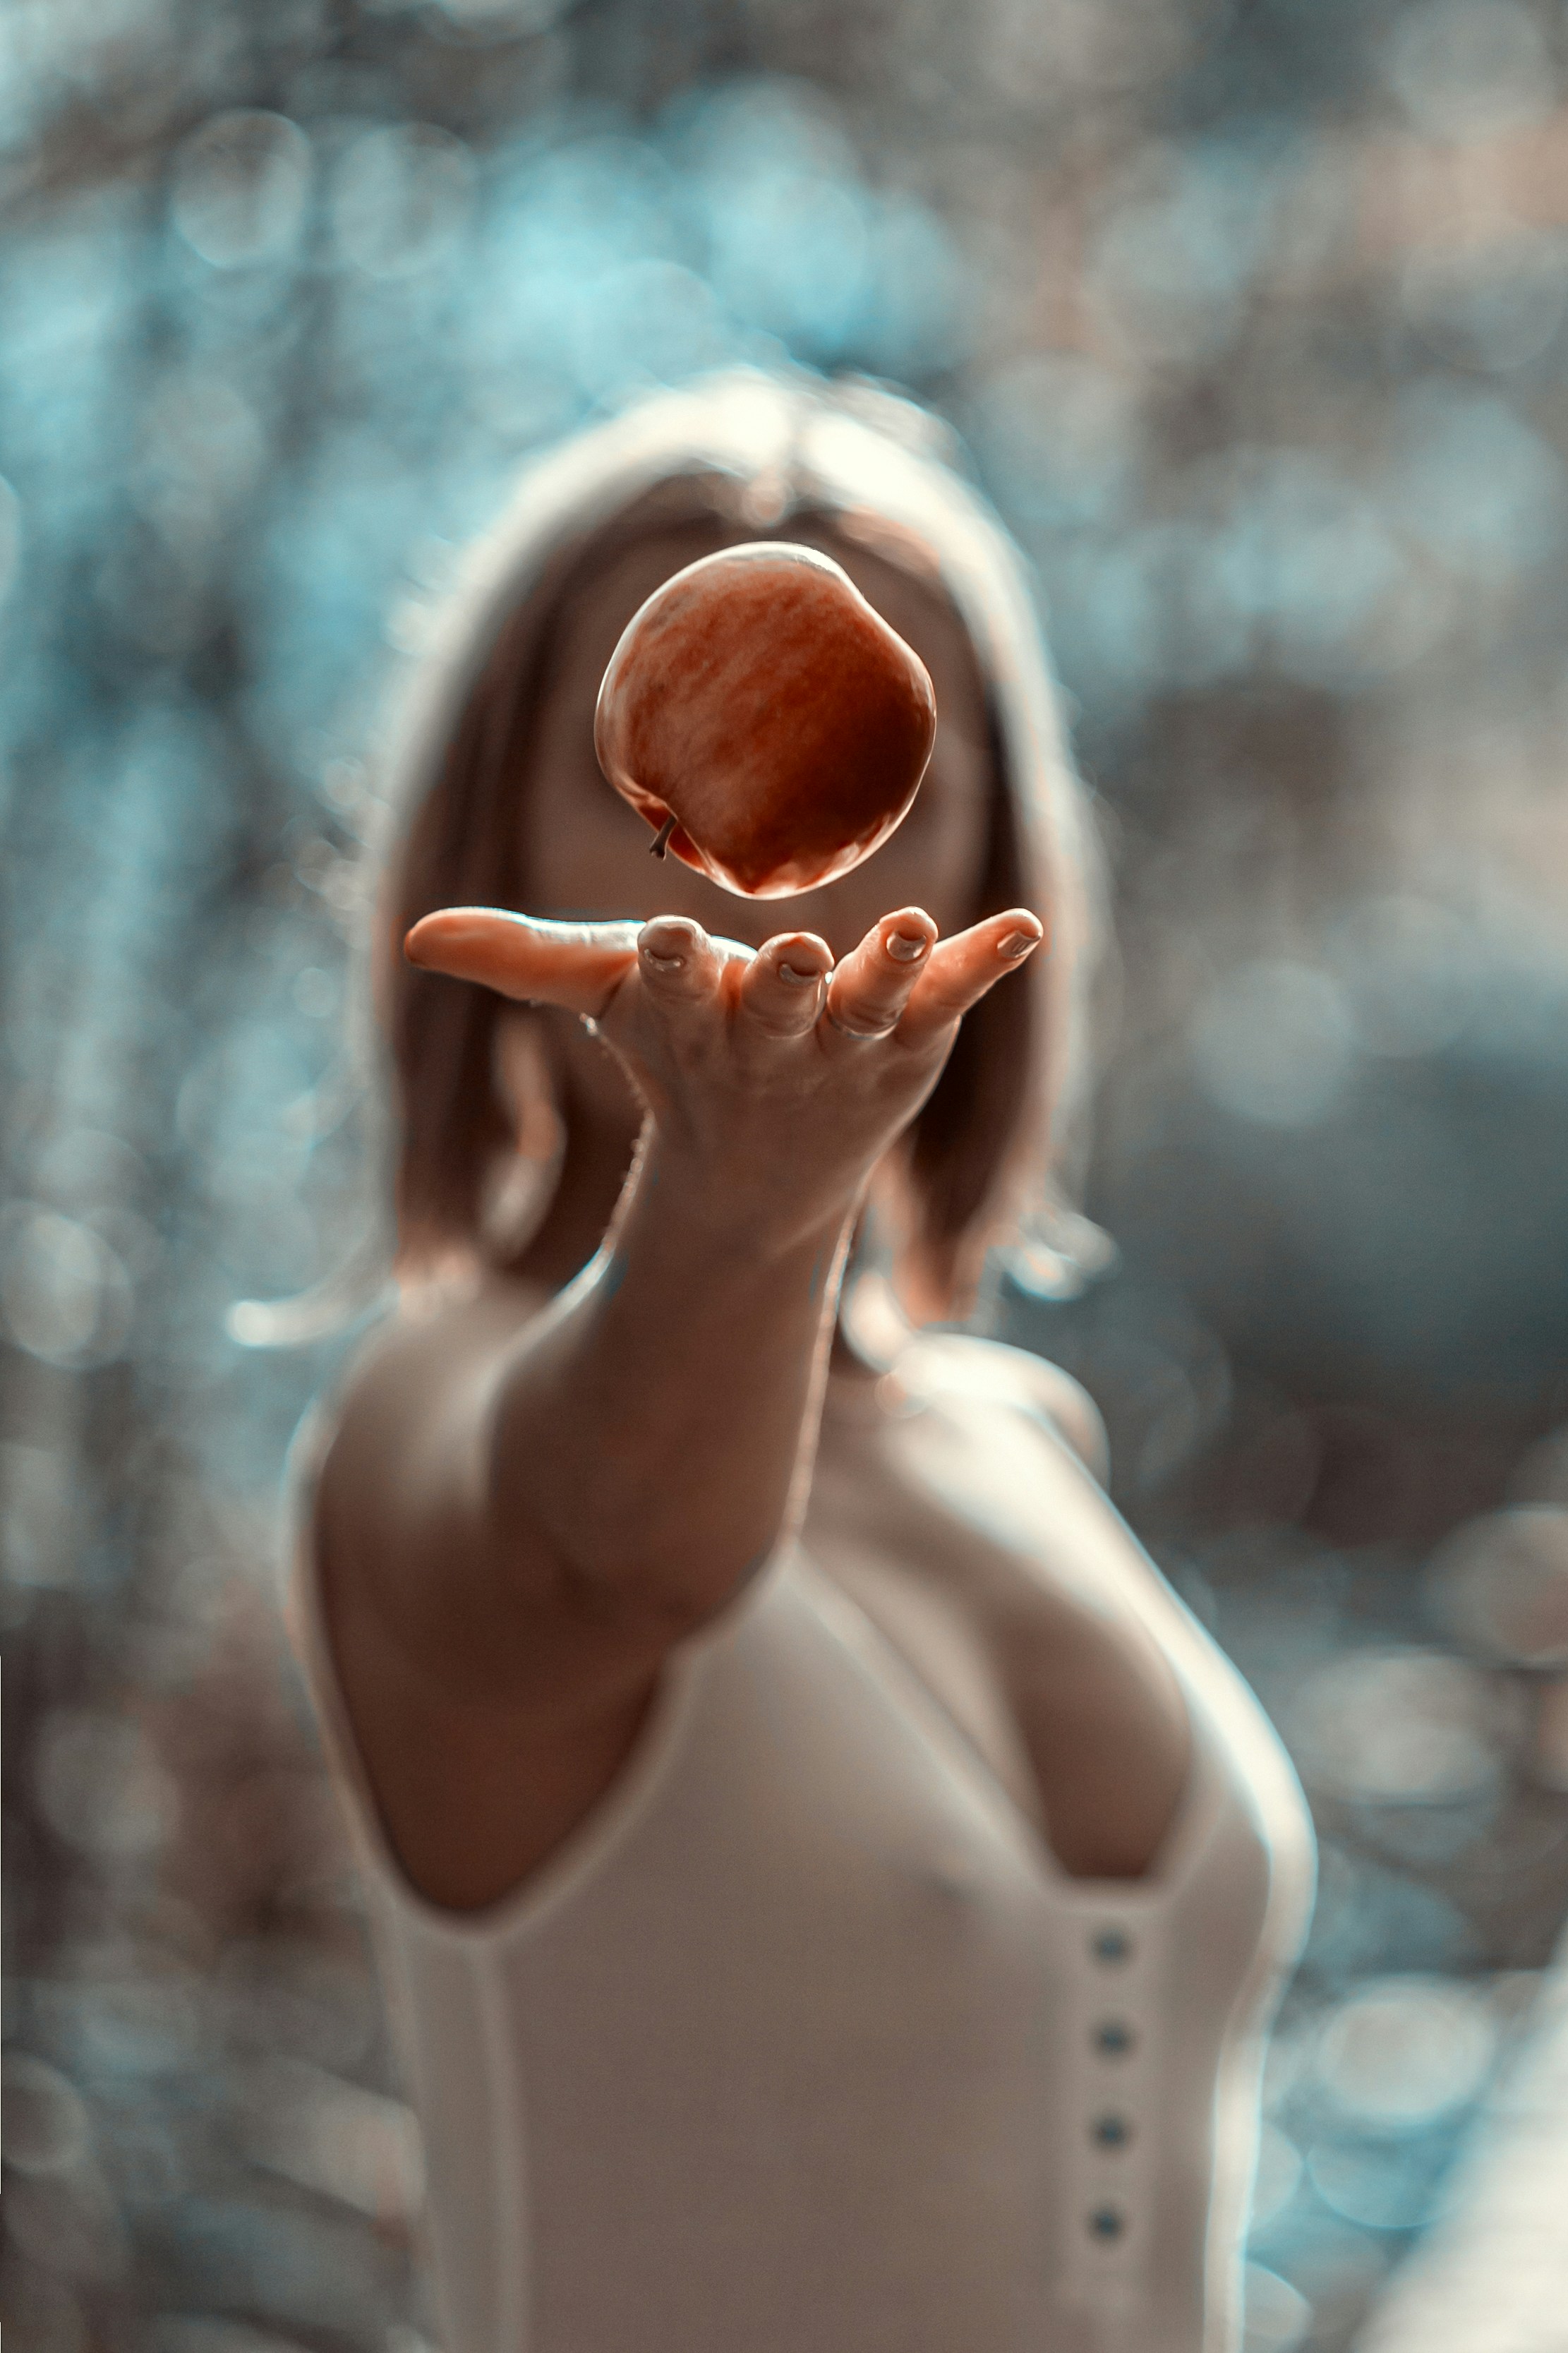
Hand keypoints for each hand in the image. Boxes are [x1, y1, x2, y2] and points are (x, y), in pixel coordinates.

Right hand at [405, 902, 1043, 1247]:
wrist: (766, 1176)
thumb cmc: (679, 1059)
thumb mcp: (602, 1002)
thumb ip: (519, 960)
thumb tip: (414, 937)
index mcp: (695, 1020)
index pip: (676, 988)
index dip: (674, 966)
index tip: (669, 937)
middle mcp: (774, 1035)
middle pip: (781, 1004)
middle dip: (791, 982)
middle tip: (803, 951)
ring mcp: (849, 1040)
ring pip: (873, 1000)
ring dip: (895, 967)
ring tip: (916, 924)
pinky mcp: (911, 1035)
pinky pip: (953, 995)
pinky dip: (987, 964)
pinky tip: (1026, 925)